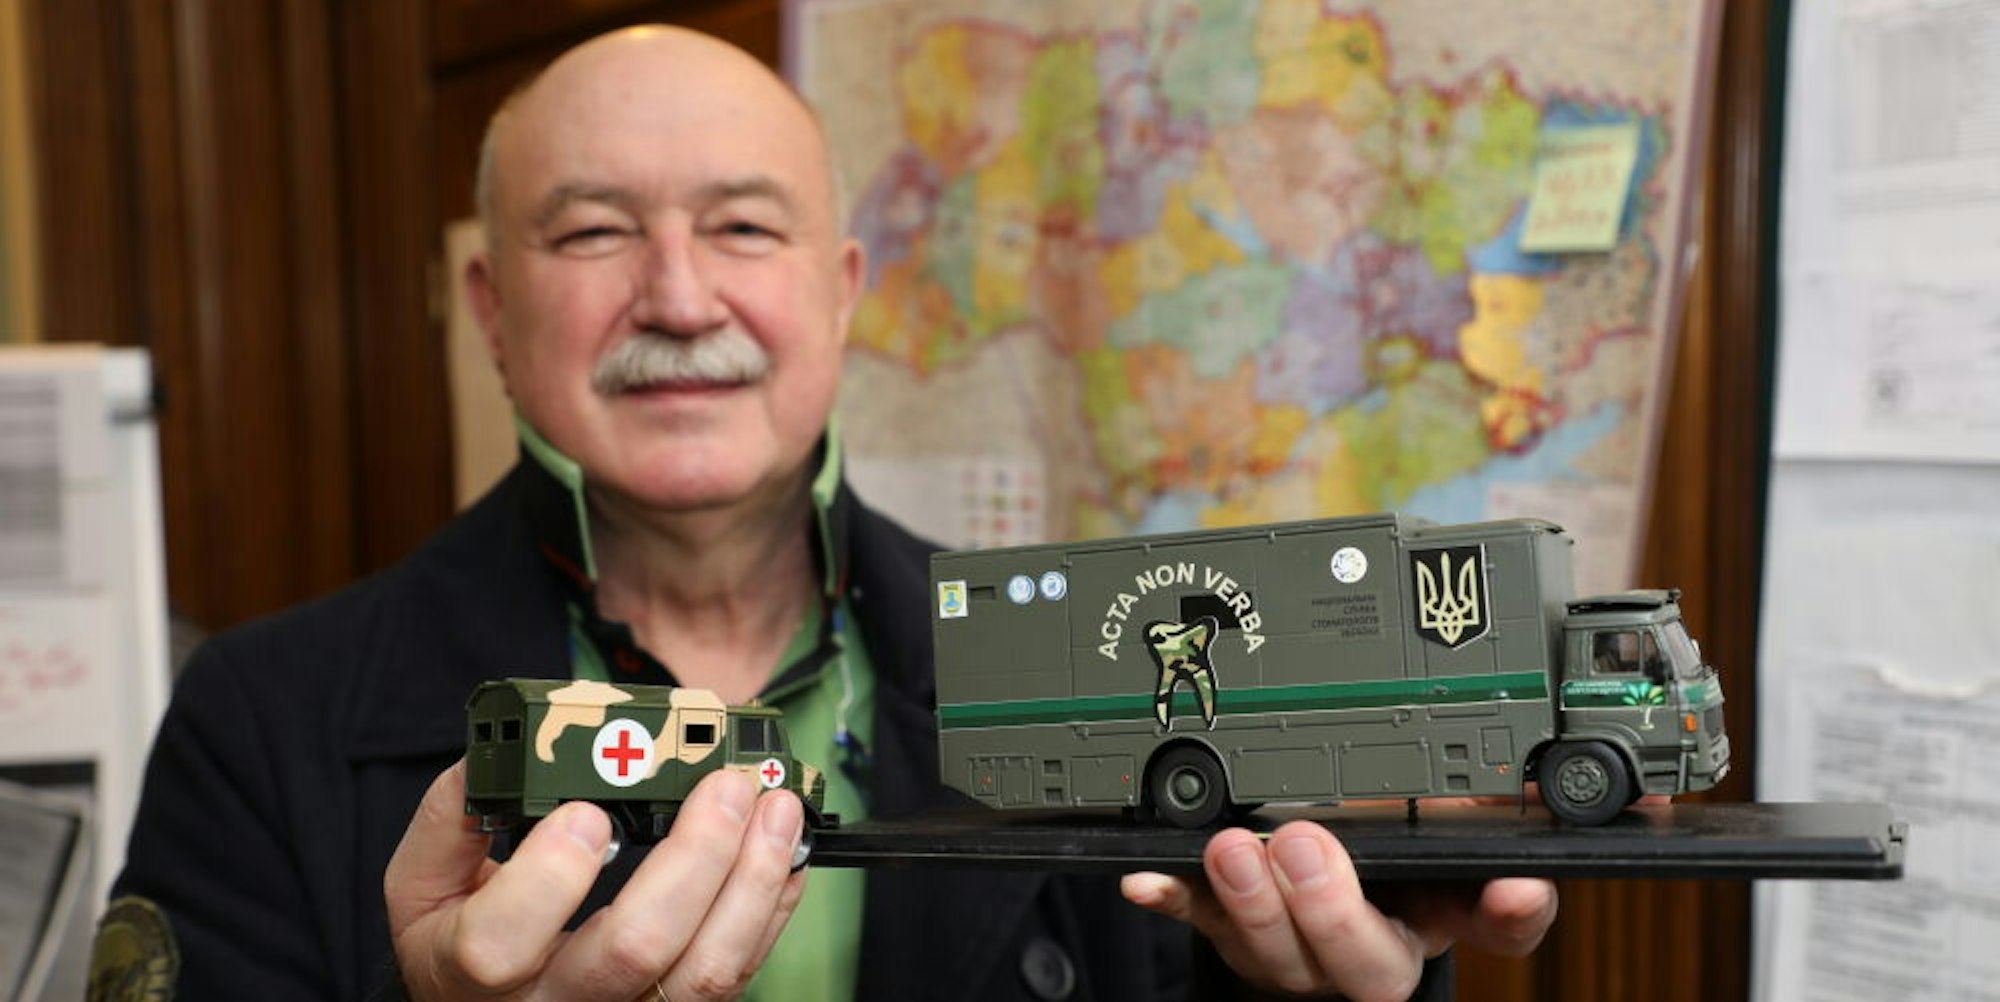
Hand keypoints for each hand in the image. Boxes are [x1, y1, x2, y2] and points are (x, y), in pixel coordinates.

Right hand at [386, 761, 806, 1001]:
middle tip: (725, 785)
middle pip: (635, 950)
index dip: (550, 877)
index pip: (500, 944)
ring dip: (752, 882)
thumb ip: (453, 816)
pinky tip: (784, 851)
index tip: (587, 811)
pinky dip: (769, 908)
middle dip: (695, 856)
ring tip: (775, 808)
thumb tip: (502, 753)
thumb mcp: (422, 881)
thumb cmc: (455, 933)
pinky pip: (735, 974)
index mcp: (470, 970)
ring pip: (702, 973)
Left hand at [1121, 821, 1556, 1001]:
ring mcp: (1297, 954)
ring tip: (1232, 849)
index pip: (1498, 928)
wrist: (1309, 903)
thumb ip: (1472, 820)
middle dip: (1332, 910)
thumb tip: (1521, 816)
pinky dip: (1174, 898)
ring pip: (1277, 955)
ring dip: (1250, 903)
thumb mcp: (1435, 838)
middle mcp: (1371, 951)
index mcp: (1438, 917)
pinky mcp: (1234, 936)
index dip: (1510, 913)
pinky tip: (1146, 880)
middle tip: (1306, 845)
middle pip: (1366, 966)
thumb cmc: (1380, 866)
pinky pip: (1201, 923)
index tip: (1516, 885)